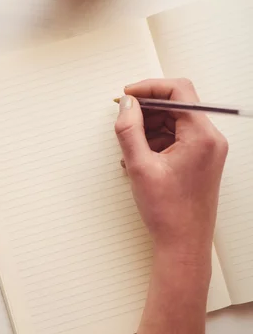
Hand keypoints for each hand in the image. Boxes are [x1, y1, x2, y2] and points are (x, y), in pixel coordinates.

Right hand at [114, 78, 227, 266]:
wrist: (183, 245)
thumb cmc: (168, 213)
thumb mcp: (140, 166)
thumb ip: (129, 129)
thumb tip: (126, 105)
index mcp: (202, 136)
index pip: (179, 91)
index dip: (149, 88)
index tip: (127, 95)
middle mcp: (210, 139)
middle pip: (177, 105)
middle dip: (147, 109)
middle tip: (123, 117)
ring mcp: (207, 150)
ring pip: (175, 121)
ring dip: (149, 127)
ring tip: (129, 146)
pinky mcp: (200, 160)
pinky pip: (176, 138)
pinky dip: (156, 141)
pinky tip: (138, 157)